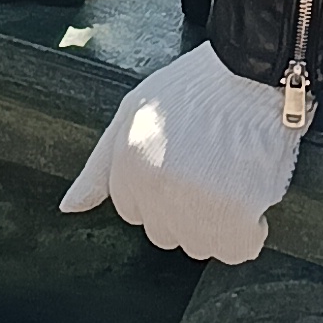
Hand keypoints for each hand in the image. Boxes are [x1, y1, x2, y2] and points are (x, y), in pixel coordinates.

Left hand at [60, 43, 299, 263]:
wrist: (252, 73)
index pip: (134, 213)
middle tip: (210, 169)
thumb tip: (69, 208)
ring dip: (219, 224)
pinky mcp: (236, 212)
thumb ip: (98, 167)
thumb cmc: (194, 89)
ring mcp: (195, 204)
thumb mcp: (131, 114)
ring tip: (231, 178)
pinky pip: (238, 249)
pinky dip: (250, 231)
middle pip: (166, 233)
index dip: (160, 191)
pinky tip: (252, 194)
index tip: (181, 165)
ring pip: (201, 245)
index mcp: (128, 167)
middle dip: (186, 211)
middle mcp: (155, 190)